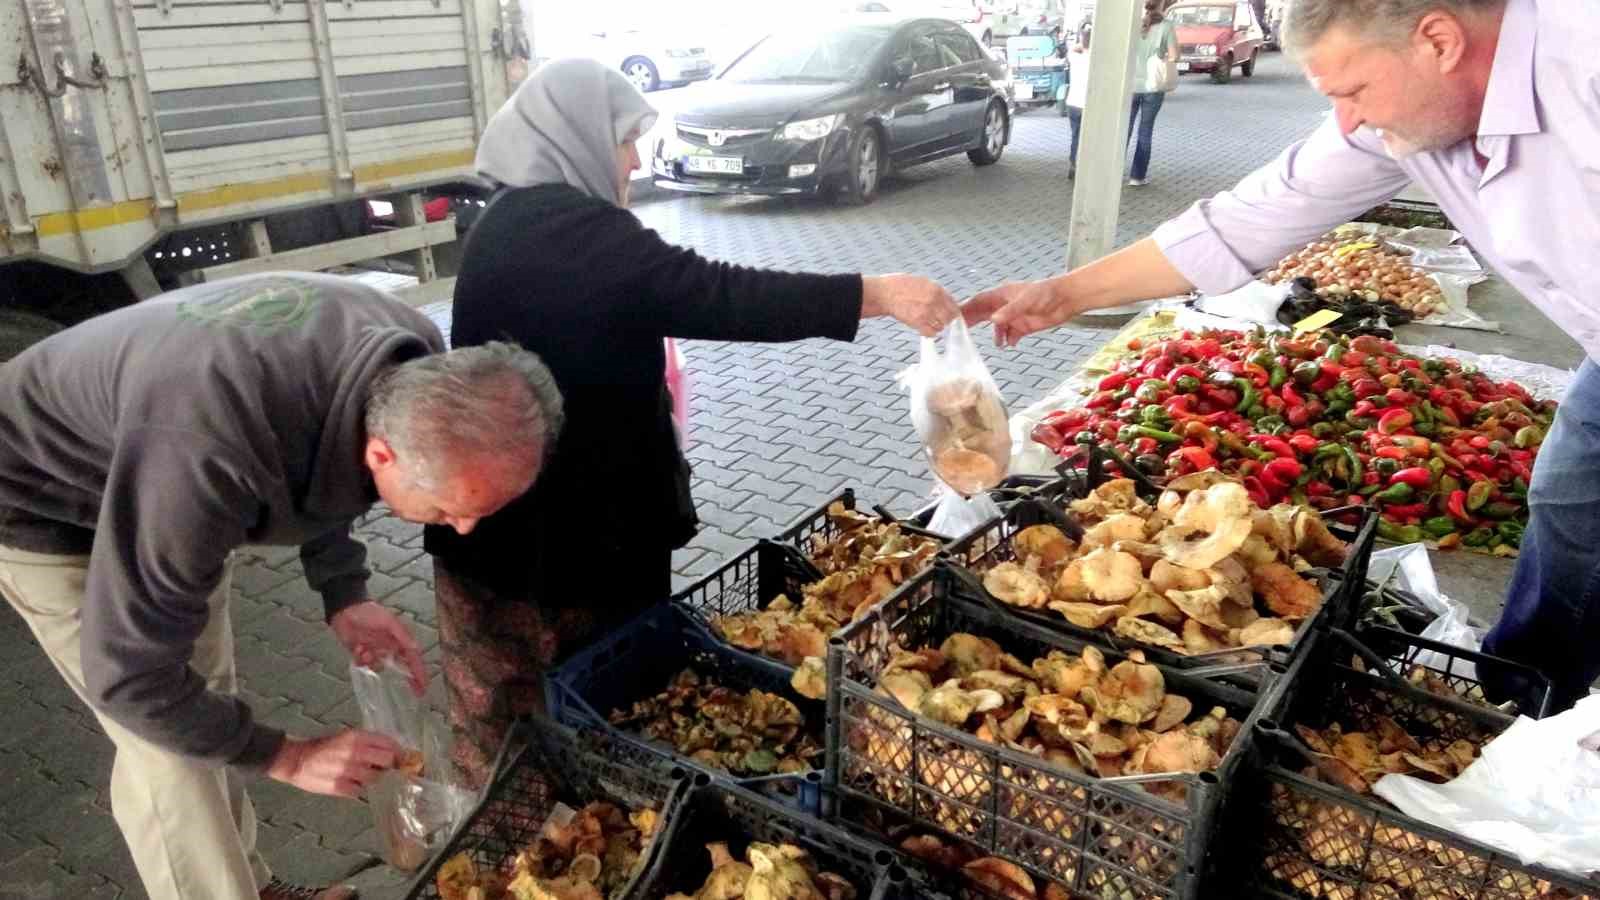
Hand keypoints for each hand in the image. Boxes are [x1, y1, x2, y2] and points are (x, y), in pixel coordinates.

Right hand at [267, 728, 400, 797]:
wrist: (296, 760)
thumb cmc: (323, 747)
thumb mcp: (346, 737)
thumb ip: (366, 743)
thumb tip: (391, 751)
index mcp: (357, 737)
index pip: (388, 743)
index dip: (398, 751)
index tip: (402, 757)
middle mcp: (355, 752)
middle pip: (388, 761)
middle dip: (390, 765)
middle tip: (386, 768)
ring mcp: (348, 771)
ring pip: (375, 778)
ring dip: (372, 778)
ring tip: (361, 775)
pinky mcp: (340, 787)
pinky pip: (359, 791)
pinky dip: (357, 789)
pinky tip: (349, 784)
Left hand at [330, 601, 426, 695]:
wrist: (345, 610)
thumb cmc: (369, 613)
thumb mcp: (389, 622)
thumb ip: (403, 637)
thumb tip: (415, 649)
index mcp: (399, 639)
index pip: (413, 658)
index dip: (419, 672)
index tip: (423, 686)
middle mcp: (389, 646)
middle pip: (400, 666)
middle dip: (405, 677)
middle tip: (415, 692)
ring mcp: (376, 651)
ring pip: (379, 666)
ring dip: (372, 661)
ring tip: (364, 649)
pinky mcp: (361, 653)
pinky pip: (365, 665)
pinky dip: (361, 659)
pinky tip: (357, 648)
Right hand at [862, 274, 959, 336]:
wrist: (884, 293)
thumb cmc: (900, 285)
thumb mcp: (921, 282)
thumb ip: (935, 291)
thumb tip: (945, 301)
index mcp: (936, 288)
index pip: (953, 304)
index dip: (952, 311)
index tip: (950, 315)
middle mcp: (934, 300)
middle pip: (950, 317)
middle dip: (946, 320)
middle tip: (940, 321)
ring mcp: (926, 312)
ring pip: (941, 326)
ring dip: (937, 327)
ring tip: (930, 324)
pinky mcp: (917, 322)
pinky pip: (931, 333)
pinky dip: (929, 333)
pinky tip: (924, 330)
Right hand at [963, 279, 1073, 346]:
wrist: (1067, 300)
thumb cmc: (1046, 294)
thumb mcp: (1026, 301)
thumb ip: (1010, 311)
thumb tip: (993, 320)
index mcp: (1001, 295)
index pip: (978, 302)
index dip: (966, 309)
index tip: (954, 318)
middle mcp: (1005, 306)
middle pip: (984, 314)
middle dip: (974, 323)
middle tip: (961, 334)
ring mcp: (1014, 317)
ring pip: (997, 327)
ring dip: (996, 335)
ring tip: (998, 343)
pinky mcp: (1023, 326)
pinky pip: (1010, 335)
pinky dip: (1009, 340)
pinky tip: (1011, 344)